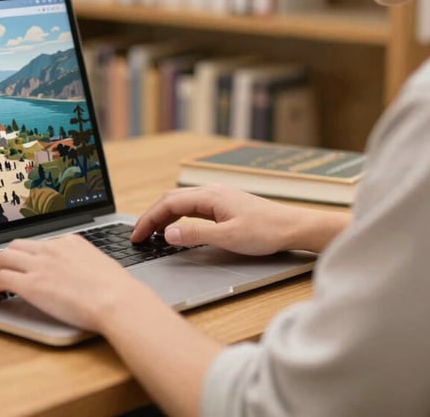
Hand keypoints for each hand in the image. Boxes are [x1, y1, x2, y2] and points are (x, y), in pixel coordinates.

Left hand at [0, 233, 147, 330]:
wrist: (115, 299)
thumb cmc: (115, 289)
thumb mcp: (99, 265)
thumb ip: (83, 264)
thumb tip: (79, 274)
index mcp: (70, 242)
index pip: (40, 244)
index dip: (27, 255)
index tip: (23, 264)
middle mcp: (52, 248)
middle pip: (16, 245)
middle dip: (4, 257)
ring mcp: (40, 265)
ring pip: (4, 257)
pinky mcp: (30, 284)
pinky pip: (1, 279)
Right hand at [131, 185, 349, 254]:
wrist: (292, 227)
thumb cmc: (265, 231)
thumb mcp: (228, 238)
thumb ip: (196, 235)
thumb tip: (168, 234)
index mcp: (209, 196)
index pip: (168, 203)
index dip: (149, 219)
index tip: (136, 235)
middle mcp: (211, 192)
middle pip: (172, 199)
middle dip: (152, 216)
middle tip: (139, 236)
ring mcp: (218, 197)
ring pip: (182, 202)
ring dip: (165, 216)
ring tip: (153, 234)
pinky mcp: (225, 205)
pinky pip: (193, 207)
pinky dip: (179, 216)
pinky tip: (178, 229)